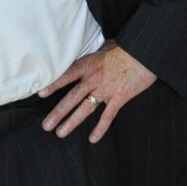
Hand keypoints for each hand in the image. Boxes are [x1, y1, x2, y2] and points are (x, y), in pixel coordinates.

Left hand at [39, 42, 157, 141]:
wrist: (145, 53)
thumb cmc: (128, 47)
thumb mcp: (108, 46)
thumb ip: (98, 53)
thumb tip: (97, 51)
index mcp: (89, 65)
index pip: (66, 76)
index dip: (53, 85)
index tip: (40, 94)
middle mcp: (93, 79)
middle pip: (72, 98)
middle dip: (58, 113)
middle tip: (46, 126)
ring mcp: (106, 90)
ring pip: (85, 109)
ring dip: (72, 122)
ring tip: (60, 133)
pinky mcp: (119, 98)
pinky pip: (107, 116)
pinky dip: (100, 128)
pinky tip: (93, 139)